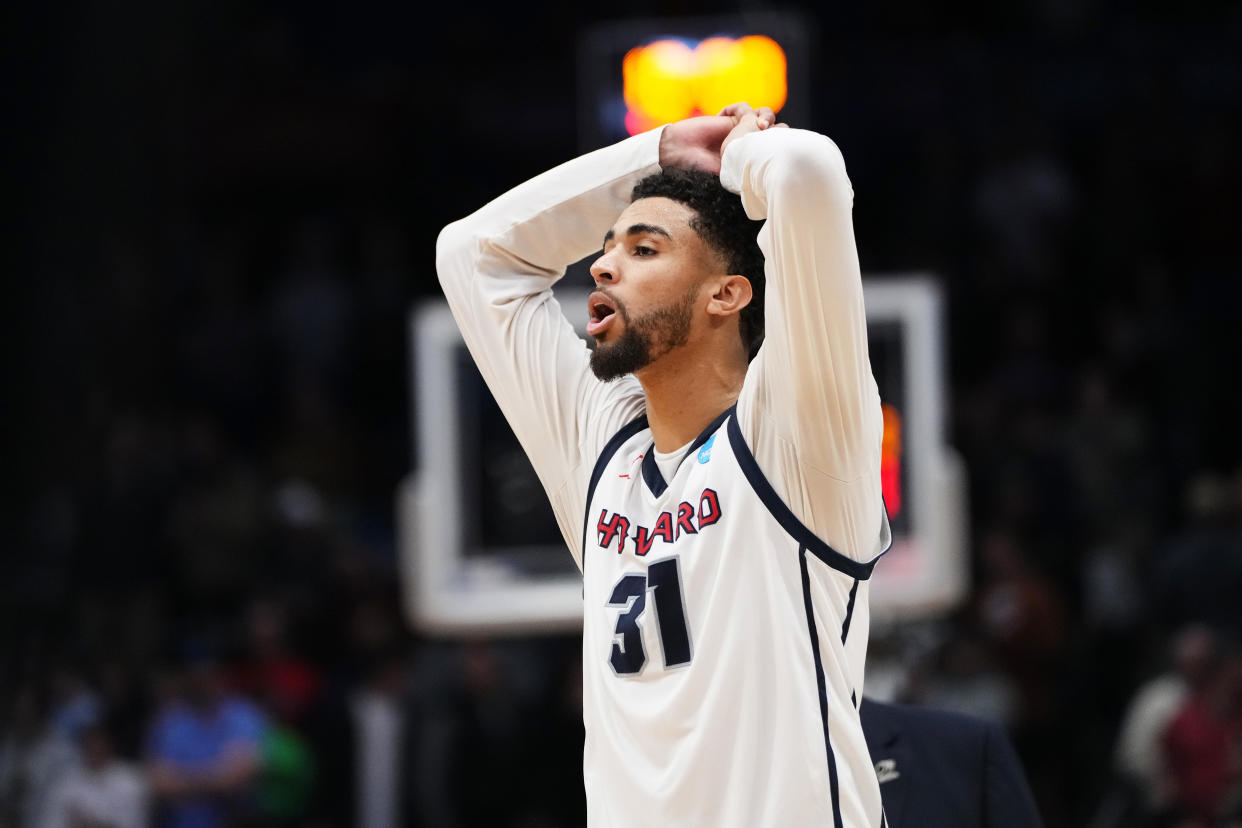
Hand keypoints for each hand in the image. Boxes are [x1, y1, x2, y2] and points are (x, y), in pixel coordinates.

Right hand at [658, 103, 786, 173]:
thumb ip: (746, 168)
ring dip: (765, 116)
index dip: (781, 144)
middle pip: (776, 130)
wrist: (679, 154)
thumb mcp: (728, 173)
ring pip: (763, 115)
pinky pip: (743, 107)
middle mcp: (749, 145)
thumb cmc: (700, 170)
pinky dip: (737, 109)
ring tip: (759, 125)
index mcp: (752, 160)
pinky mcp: (729, 118)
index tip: (779, 147)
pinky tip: (724, 117)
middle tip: (769, 134)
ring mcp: (740, 130)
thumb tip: (770, 171)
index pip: (776, 148)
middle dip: (778, 130)